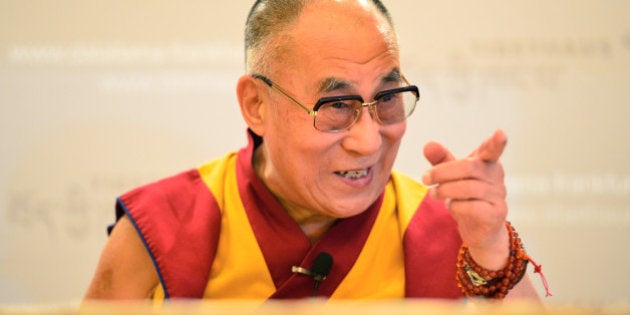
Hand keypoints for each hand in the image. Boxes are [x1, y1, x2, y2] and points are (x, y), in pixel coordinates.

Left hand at [422, 130, 509, 269]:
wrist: (480, 229)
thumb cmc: (466, 197)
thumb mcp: (452, 176)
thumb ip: (441, 160)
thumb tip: (428, 145)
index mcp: (487, 163)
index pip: (492, 151)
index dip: (496, 143)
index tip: (500, 133)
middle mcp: (496, 177)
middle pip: (468, 167)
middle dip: (442, 172)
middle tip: (424, 178)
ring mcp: (498, 196)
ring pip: (468, 188)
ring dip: (444, 190)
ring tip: (433, 193)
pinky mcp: (495, 214)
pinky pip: (471, 207)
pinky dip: (455, 206)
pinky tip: (451, 207)